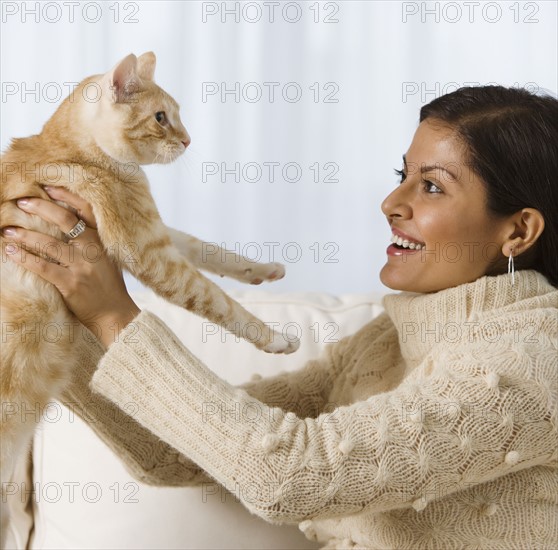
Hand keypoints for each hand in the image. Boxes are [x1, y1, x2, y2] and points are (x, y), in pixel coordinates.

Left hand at [2, 186, 139, 347]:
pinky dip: (25, 258)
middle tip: (22, 202)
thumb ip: (93, 242)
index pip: (85, 210)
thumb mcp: (108, 259)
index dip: (66, 196)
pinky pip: (43, 267)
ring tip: (7, 230)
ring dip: (25, 234)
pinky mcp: (70, 284)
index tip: (47, 187)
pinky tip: (11, 252)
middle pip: (65, 220)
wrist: (115, 314)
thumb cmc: (109, 287)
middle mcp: (93, 249)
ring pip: (49, 243)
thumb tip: (70, 225)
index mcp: (102, 240)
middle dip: (41, 207)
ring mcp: (82, 266)